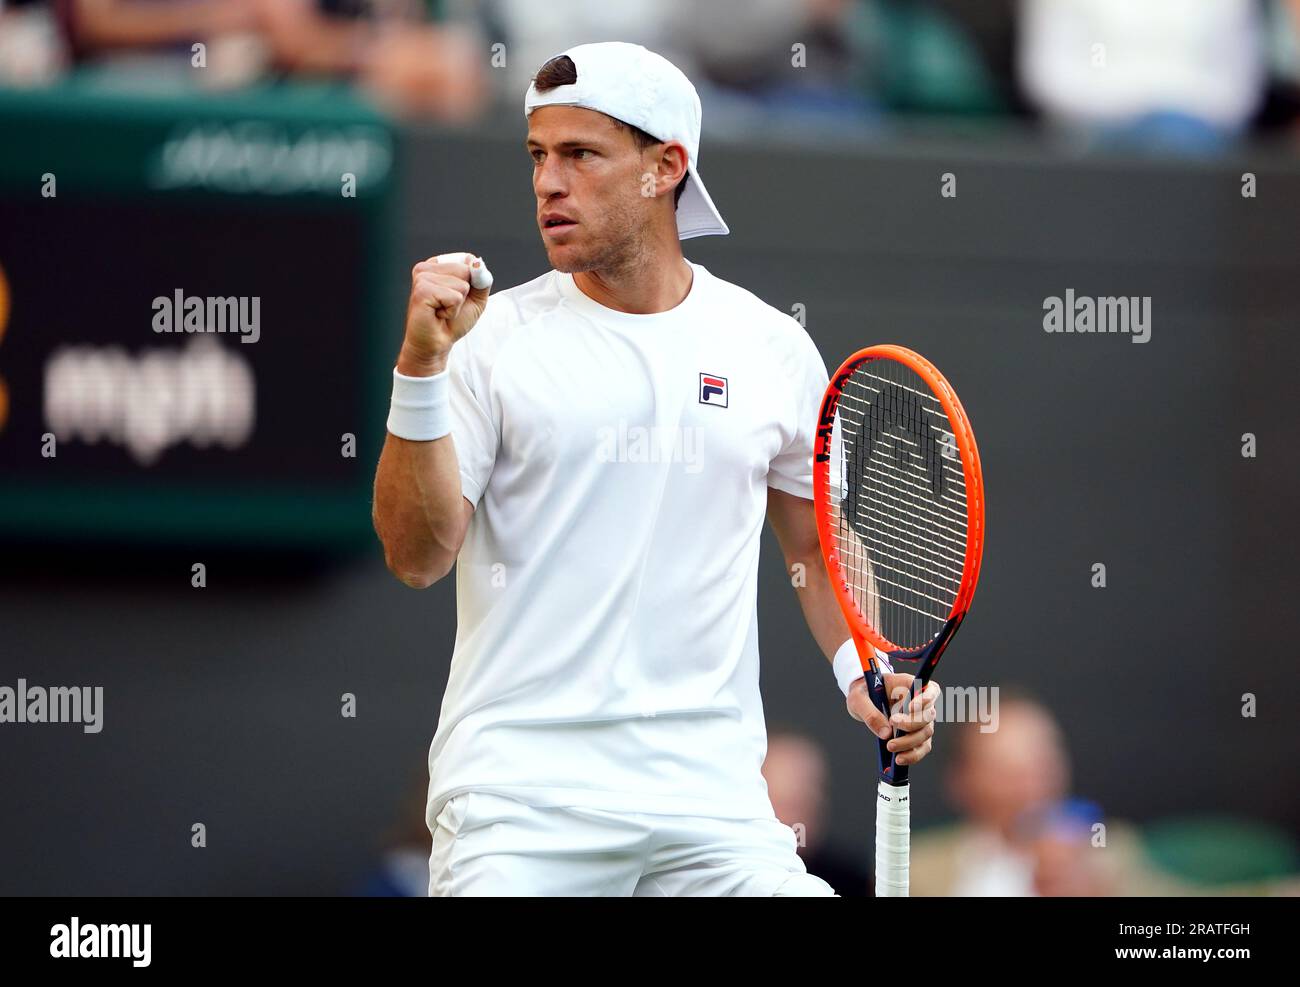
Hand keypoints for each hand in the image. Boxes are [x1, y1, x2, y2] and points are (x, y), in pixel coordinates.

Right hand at [399, 253, 490, 374]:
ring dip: (457, 304)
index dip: (472, 283)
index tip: (457, 298)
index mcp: (438, 265)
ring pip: (462, 284)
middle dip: (464, 294)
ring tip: (441, 311)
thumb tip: (478, 264)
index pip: (469, 260)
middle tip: (447, 306)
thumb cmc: (452, 322)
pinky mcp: (421, 290)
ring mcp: (422, 277)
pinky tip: (438, 315)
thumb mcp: (476, 298)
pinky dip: (452, 311)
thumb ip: (482, 280)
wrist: (435, 344)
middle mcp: (427, 267)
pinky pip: (454, 297)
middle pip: (466, 270)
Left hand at [845, 672, 937, 766]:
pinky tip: (899, 759)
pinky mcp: (916, 735)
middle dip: (911, 724)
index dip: (926, 698)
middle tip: (892, 725)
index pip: (929, 689)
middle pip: (928, 715)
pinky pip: (922, 747)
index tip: (911, 708)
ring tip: (890, 747)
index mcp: (908, 685)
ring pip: (926, 733)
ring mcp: (920, 719)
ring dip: (910, 742)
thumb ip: (870, 712)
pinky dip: (913, 755)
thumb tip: (886, 734)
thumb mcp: (858, 697)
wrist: (864, 700)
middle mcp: (919, 702)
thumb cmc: (863, 693)